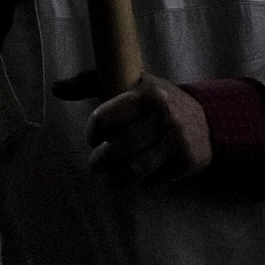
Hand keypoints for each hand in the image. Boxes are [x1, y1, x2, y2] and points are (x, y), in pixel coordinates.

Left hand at [78, 73, 212, 183]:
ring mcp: (176, 139)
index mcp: (145, 93)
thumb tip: (56, 88)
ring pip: (135, 169)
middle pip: (118, 148)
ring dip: (117, 177)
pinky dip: (141, 181)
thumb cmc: (155, 101)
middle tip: (97, 163)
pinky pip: (153, 179)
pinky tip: (140, 173)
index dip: (93, 132)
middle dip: (100, 161)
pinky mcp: (186, 160)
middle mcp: (162, 115)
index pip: (106, 118)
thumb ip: (91, 83)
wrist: (208, 119)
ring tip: (112, 176)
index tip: (93, 138)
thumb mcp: (128, 84)